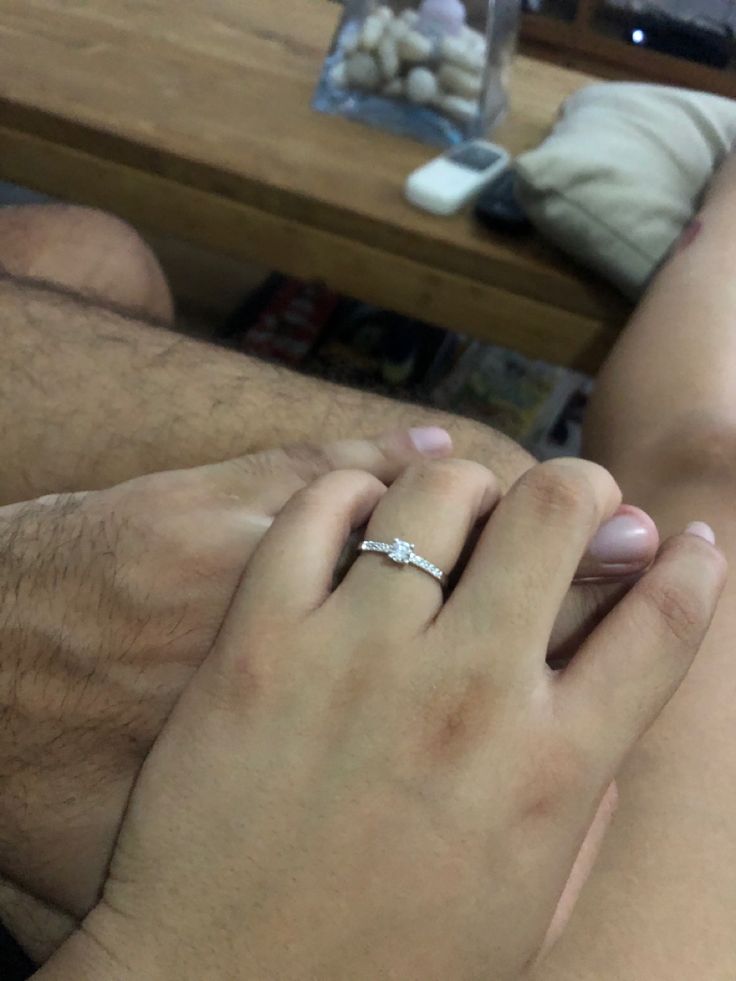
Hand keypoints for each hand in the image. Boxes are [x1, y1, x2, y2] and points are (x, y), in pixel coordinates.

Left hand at [61, 459, 722, 980]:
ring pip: (439, 491)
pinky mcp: (258, 641)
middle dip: (580, 488)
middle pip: (558, 514)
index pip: (662, 624)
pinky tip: (360, 518)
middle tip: (562, 506)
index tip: (687, 542)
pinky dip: (350, 494)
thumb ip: (579, 793)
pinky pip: (316, 511)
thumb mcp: (522, 898)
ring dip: (465, 486)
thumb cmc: (382, 967)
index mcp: (550, 772)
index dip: (691, 567)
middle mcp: (466, 695)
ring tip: (457, 511)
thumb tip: (606, 690)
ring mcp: (358, 657)